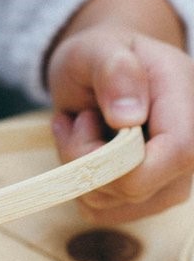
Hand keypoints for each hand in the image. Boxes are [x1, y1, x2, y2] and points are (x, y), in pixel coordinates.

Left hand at [45, 0, 193, 223]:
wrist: (100, 71)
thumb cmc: (99, 57)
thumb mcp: (96, 49)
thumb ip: (114, 72)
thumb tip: (128, 117)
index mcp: (188, 101)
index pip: (180, 151)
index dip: (127, 157)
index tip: (86, 122)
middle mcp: (192, 147)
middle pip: (138, 186)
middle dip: (88, 157)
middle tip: (78, 118)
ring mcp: (173, 178)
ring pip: (113, 203)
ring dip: (79, 169)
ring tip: (81, 128)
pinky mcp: (147, 198)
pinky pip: (101, 211)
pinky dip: (78, 184)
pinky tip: (83, 150)